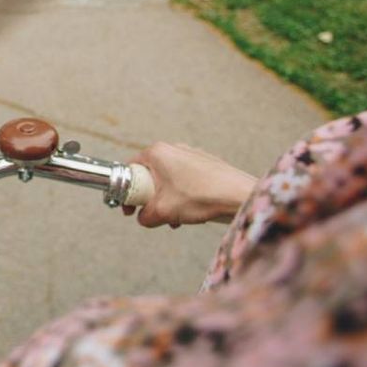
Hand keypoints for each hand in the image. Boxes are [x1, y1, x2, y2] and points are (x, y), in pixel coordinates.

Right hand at [122, 142, 255, 227]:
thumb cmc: (200, 198)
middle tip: (152, 214)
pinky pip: (185, 180)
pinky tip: (190, 213)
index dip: (126, 191)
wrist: (239, 196)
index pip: (130, 168)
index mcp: (157, 152)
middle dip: (149, 198)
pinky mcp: (205, 164)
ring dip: (167, 201)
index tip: (130, 208)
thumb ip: (144, 216)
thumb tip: (143, 218)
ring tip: (175, 219)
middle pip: (150, 175)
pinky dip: (182, 196)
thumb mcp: (162, 211)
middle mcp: (173, 148)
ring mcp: (191, 154)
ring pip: (168, 180)